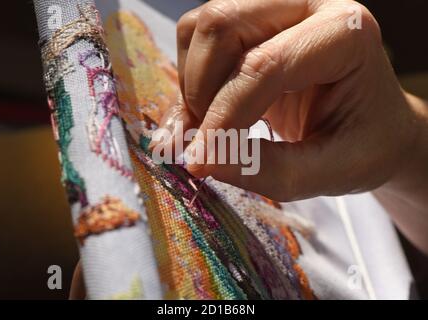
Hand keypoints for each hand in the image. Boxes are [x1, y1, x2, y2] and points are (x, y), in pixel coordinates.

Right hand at [157, 0, 427, 251]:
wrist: (369, 128)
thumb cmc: (363, 146)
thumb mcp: (330, 171)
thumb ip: (270, 171)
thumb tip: (201, 161)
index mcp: (344, 33)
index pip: (263, 65)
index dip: (224, 115)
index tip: (200, 161)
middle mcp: (307, 5)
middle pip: (222, 25)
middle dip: (202, 92)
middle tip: (206, 142)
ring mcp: (275, 9)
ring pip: (201, 28)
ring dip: (192, 86)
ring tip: (208, 129)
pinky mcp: (251, 26)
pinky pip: (196, 39)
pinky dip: (190, 81)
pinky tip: (206, 114)